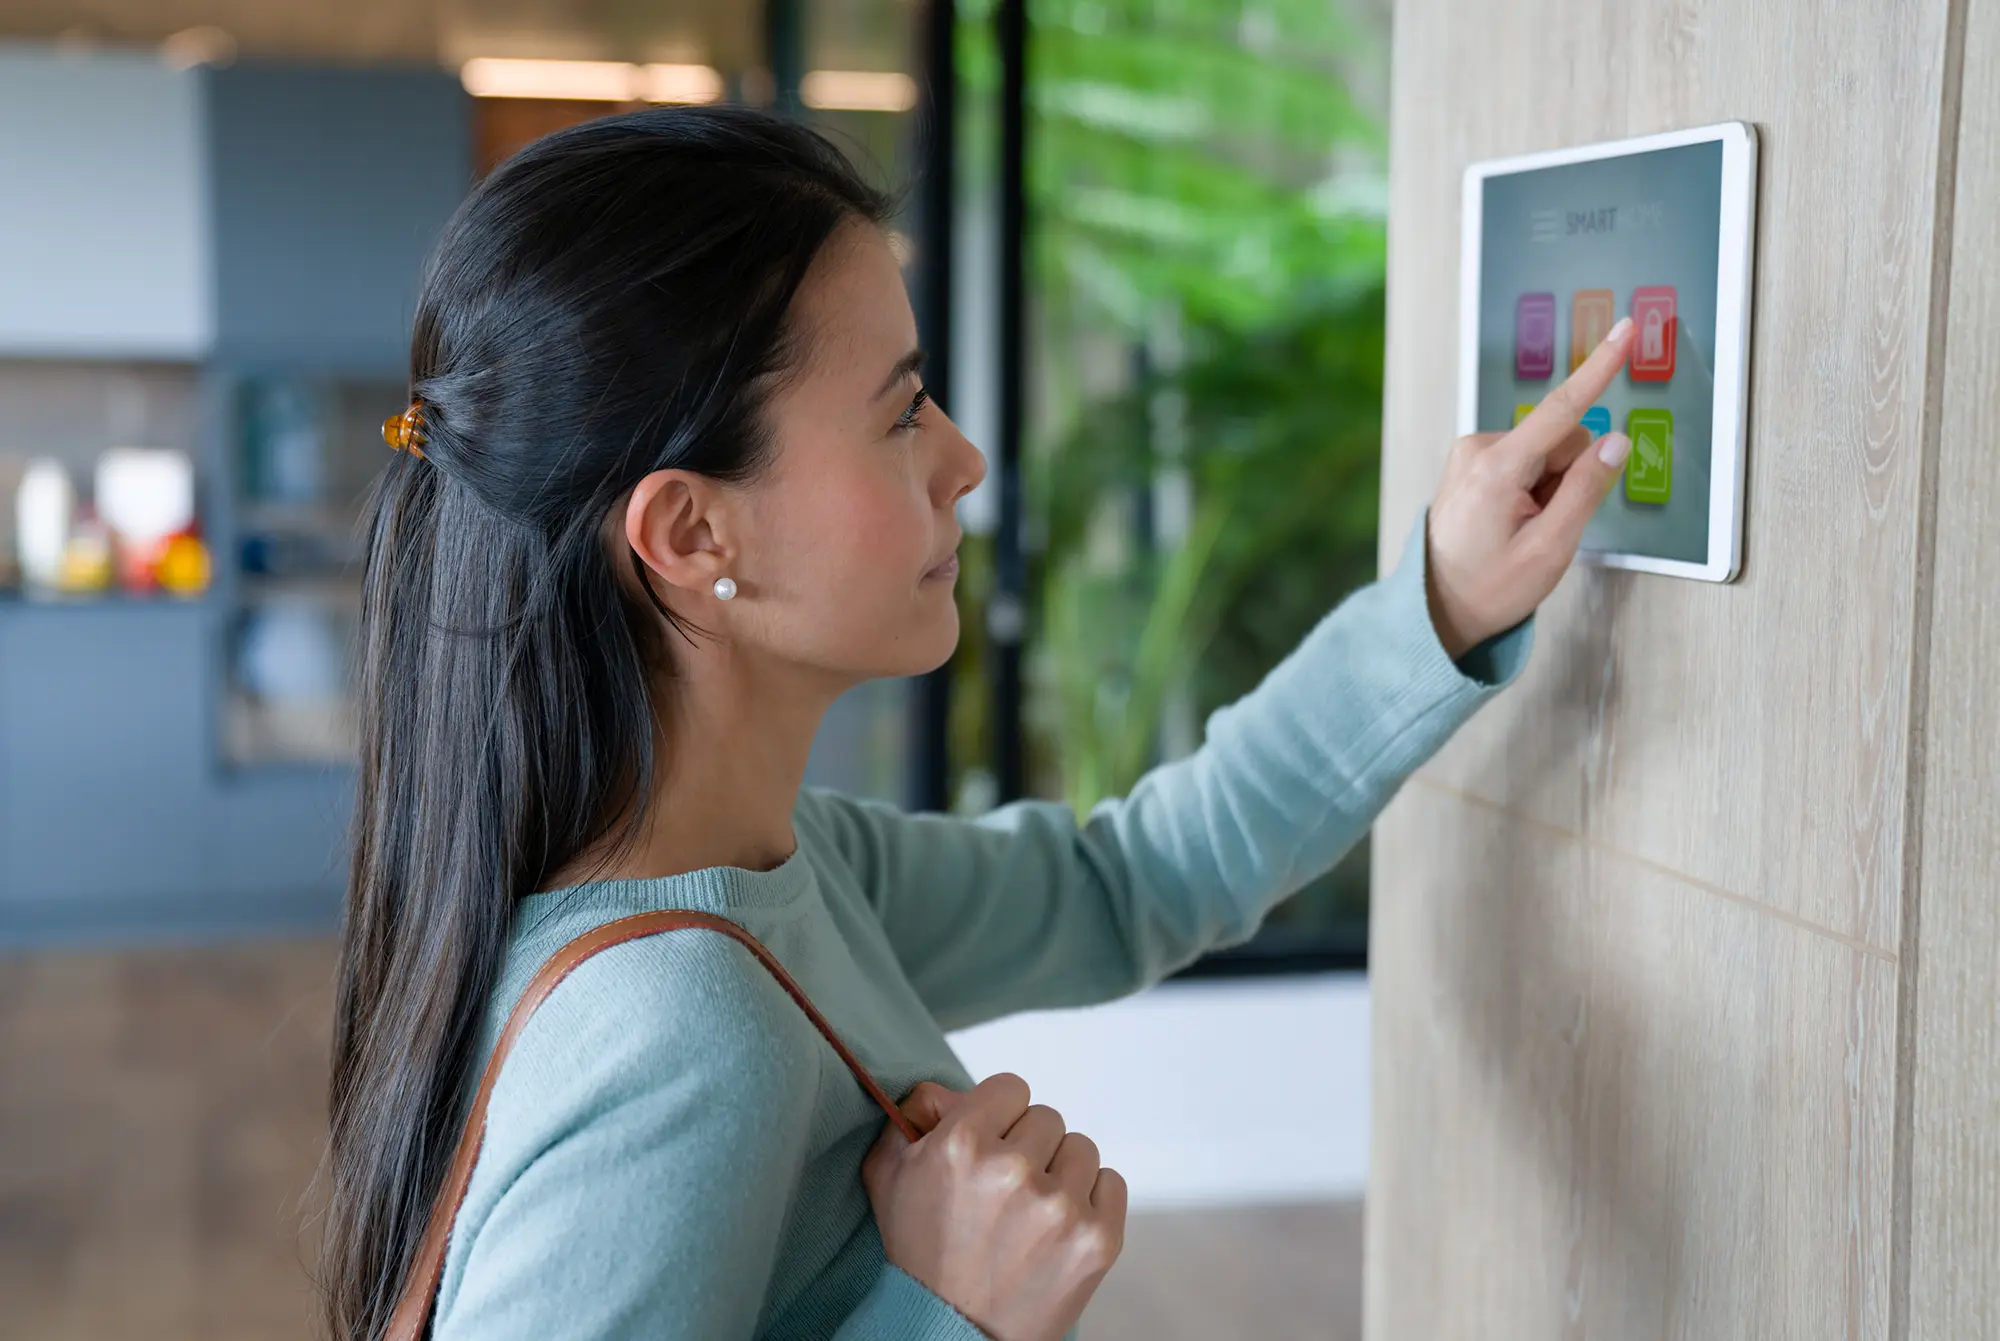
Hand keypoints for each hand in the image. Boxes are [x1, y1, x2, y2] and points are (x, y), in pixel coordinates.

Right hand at [862, 1074, 1126, 1340]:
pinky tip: (1060, 1226)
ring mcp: (1059, 1206)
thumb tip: (950, 1090)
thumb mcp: (889, 1175)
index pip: (1011, 1087)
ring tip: (1032, 1212)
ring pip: (1081, 1148)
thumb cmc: (921, 1254)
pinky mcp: (1097, 1238)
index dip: (999, 1115)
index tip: (992, 1143)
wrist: (951, 1334)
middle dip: (1028, 1146)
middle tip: (1006, 1188)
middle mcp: (1011, 1169)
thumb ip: (912, 1114)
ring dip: (1059, 1172)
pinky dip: (1090, 1199)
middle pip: (1047, 1118)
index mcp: (960, 1144)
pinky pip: (1111, 1182)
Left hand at [1424, 315, 1638, 658]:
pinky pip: (1526, 461)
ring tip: (1521, 530)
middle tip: (1544, 527)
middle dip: (1569, 478)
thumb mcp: (1550, 548)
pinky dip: (1531, 488)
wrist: (1437, 608)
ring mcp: (1470, 454)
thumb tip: (1616, 441)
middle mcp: (1477, 449)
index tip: (1625, 330)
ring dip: (1549, 488)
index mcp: (1496, 469)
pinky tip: (1510, 521)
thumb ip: (1586, 490)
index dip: (1600, 368)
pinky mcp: (1472, 461)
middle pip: (1563, 440)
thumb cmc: (1489, 588)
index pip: (1563, 409)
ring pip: (1547, 453)